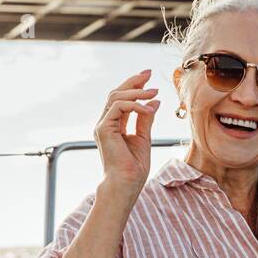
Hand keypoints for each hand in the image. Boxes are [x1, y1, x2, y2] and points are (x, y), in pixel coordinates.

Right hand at [94, 69, 160, 192]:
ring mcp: (102, 125)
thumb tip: (154, 101)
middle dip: (133, 82)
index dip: (134, 86)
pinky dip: (134, 105)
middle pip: (116, 93)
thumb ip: (146, 119)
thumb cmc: (134, 168)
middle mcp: (105, 123)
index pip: (121, 99)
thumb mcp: (144, 138)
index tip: (148, 78)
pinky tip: (148, 109)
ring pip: (116, 97)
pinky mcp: (103, 129)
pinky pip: (118, 107)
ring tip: (154, 91)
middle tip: (149, 74)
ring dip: (136, 92)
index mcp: (113, 125)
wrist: (126, 184)